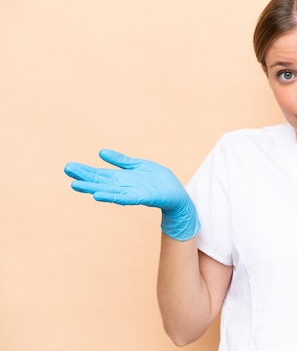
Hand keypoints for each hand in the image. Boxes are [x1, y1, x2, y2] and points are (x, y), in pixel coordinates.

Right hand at [64, 149, 199, 240]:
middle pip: (99, 181)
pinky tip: (98, 195)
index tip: (69, 166)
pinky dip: (110, 196)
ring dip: (91, 188)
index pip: (98, 173)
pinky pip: (123, 197)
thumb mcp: (137, 165)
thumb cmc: (157, 179)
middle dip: (83, 177)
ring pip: (106, 190)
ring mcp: (129, 192)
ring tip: (76, 185)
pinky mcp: (139, 198)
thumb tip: (101, 152)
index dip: (84, 170)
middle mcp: (121, 186)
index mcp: (120, 177)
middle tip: (67, 172)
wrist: (175, 192)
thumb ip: (121, 160)